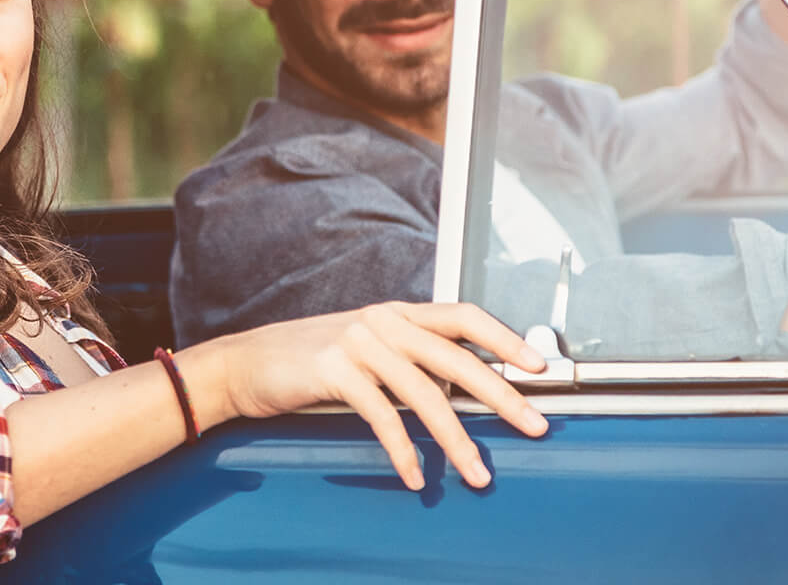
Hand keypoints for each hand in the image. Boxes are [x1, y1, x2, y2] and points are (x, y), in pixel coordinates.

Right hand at [179, 302, 548, 489]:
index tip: (539, 367)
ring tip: (477, 472)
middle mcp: (383, 320)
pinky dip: (403, 450)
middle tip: (534, 425)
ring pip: (425, 394)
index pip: (464, 316)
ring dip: (456, 440)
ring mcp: (359, 342)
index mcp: (397, 312)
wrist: (248, 364)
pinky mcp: (335, 370)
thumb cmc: (311, 361)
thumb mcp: (367, 348)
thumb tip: (461, 388)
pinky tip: (415, 476)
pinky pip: (382, 416)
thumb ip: (409, 359)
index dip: (505, 339)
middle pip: (457, 358)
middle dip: (502, 395)